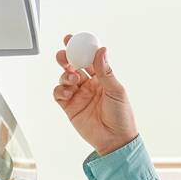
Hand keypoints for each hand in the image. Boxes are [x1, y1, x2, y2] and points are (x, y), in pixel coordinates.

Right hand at [52, 36, 138, 155]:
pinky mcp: (70, 107)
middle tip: (63, 54)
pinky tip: (67, 92)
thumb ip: (106, 71)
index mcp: (102, 78)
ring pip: (65, 77)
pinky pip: (59, 94)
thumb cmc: (121, 116)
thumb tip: (101, 50)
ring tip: (73, 78)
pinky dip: (60, 90)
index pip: (88, 58)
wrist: (115, 140)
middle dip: (66, 57)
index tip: (72, 38)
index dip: (80, 48)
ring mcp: (78, 95)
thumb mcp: (116, 91)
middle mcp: (89, 84)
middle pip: (73, 65)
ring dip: (65, 74)